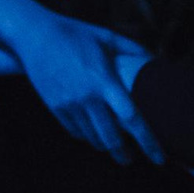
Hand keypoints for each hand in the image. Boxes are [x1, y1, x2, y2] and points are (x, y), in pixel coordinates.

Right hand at [12, 13, 164, 165]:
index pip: (132, 118)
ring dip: (104, 146)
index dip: (148, 141)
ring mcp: (69, 103)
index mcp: (105, 80)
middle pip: (111, 138)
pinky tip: (92, 134)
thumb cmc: (74, 33)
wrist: (34, 34)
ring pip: (92, 138)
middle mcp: (88, 96)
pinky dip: (86, 136)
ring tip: (112, 147)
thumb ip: (133, 49)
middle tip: (130, 159)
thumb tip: (155, 61)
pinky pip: (75, 131)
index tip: (159, 158)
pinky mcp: (55, 106)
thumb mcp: (106, 36)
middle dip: (123, 154)